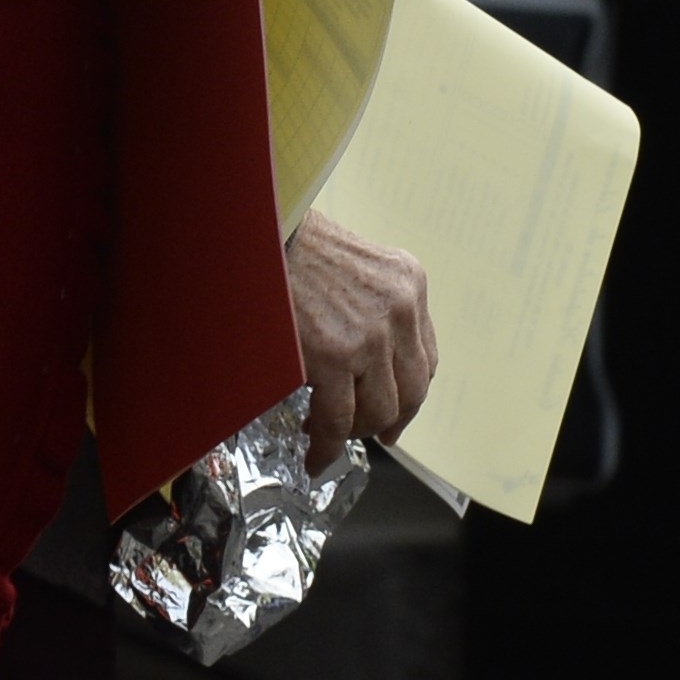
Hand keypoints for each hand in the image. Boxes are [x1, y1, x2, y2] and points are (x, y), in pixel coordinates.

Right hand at [286, 208, 436, 471]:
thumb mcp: (354, 262)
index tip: (395, 412)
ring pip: (377, 411)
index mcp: (408, 282)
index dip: (408, 394)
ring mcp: (370, 335)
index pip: (424, 359)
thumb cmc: (291, 240)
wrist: (254, 226)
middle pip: (411, 391)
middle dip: (388, 420)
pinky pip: (337, 419)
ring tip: (327, 434)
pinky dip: (326, 445)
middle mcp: (399, 309)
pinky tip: (314, 453)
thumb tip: (368, 360)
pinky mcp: (334, 356)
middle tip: (371, 434)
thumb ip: (372, 303)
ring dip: (354, 431)